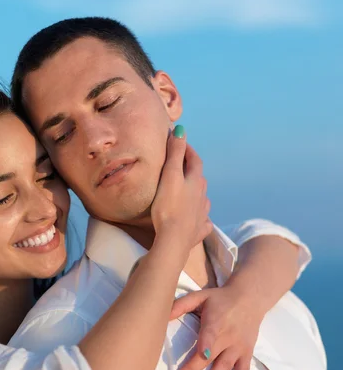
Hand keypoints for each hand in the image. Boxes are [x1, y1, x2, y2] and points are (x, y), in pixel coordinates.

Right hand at [151, 125, 212, 250]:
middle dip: (191, 169)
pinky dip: (200, 216)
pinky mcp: (198, 230)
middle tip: (180, 165)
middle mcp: (202, 196)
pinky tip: (197, 218)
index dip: (188, 150)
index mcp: (195, 181)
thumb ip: (175, 153)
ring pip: (202, 199)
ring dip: (196, 192)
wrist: (173, 239)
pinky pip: (202, 221)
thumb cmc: (168, 206)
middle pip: (199, 178)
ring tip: (186, 190)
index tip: (180, 143)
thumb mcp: (170, 176)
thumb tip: (180, 130)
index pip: (195, 160)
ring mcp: (202, 214)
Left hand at [169, 284, 263, 369]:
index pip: (211, 333)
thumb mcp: (200, 296)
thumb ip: (181, 305)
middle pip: (211, 356)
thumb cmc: (219, 298)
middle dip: (194, 369)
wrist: (250, 298)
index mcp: (216, 321)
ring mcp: (238, 346)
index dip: (206, 343)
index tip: (201, 354)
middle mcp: (228, 336)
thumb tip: (161, 314)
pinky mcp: (247, 352)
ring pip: (225, 367)